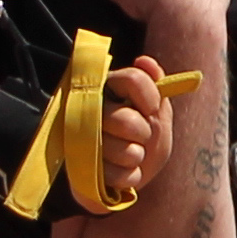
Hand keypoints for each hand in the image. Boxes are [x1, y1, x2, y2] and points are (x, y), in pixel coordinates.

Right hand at [86, 59, 173, 206]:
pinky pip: (118, 176)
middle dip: (144, 134)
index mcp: (108, 88)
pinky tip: (121, 171)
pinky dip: (129, 177)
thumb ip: (155, 88)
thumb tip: (144, 60)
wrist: (131, 175)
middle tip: (141, 137)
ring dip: (137, 158)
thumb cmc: (145, 140)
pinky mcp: (79, 169)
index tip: (153, 109)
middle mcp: (89, 109)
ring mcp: (80, 140)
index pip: (131, 80)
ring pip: (126, 151)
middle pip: (125, 121)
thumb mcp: (157, 114)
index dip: (149, 96)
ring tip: (130, 155)